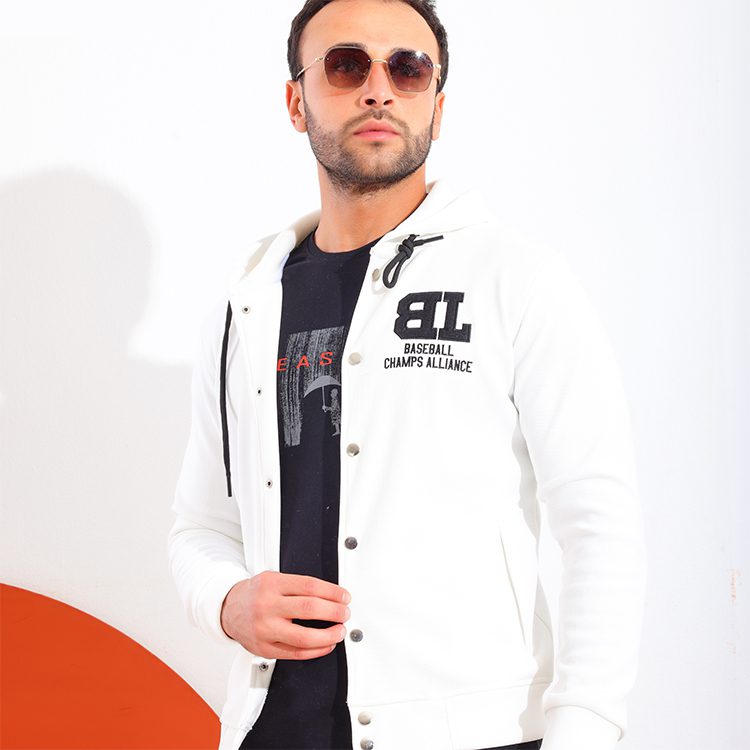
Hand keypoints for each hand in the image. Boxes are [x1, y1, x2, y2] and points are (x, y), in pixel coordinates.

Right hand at [220, 570, 350, 659]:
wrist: (229, 610)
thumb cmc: (256, 593)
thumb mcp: (273, 578)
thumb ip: (298, 586)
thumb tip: (332, 596)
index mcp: (271, 584)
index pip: (309, 586)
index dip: (332, 592)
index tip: (344, 596)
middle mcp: (267, 606)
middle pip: (309, 609)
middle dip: (334, 612)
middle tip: (345, 613)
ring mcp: (265, 629)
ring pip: (303, 637)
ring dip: (328, 635)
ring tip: (339, 631)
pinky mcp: (264, 649)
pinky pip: (295, 653)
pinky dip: (316, 651)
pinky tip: (326, 645)